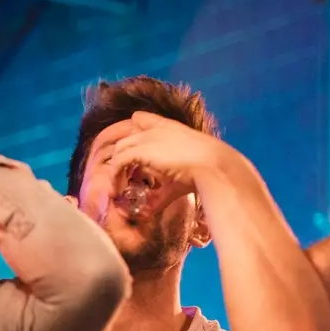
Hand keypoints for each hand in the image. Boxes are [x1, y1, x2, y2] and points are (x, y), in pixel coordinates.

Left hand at [94, 111, 250, 214]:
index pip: (142, 119)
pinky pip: (119, 160)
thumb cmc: (204, 172)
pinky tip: (117, 189)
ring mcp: (148, 137)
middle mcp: (156, 129)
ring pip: (120, 148)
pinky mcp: (142, 149)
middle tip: (118, 175)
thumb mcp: (177, 180)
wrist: (214, 165)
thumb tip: (148, 212)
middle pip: (125, 134)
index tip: (129, 154)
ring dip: (116, 168)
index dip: (133, 133)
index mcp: (169, 128)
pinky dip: (115, 175)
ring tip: (117, 188)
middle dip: (119, 154)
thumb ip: (160, 193)